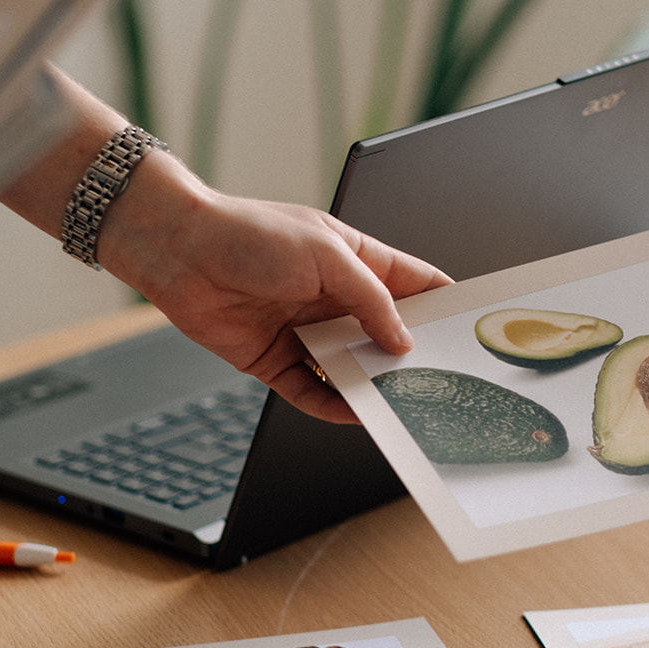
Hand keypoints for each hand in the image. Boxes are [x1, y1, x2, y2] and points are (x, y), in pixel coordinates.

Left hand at [98, 157, 450, 421]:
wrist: (178, 250)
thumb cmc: (248, 233)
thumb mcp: (327, 254)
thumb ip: (371, 298)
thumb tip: (403, 340)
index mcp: (356, 260)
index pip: (414, 286)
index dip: (442, 307)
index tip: (470, 331)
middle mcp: (334, 299)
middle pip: (386, 336)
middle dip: (411, 357)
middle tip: (441, 380)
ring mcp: (306, 331)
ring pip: (352, 369)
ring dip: (373, 386)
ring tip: (402, 406)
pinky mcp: (276, 360)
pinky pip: (312, 392)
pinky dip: (333, 405)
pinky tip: (353, 414)